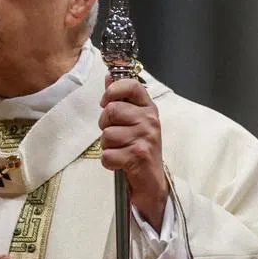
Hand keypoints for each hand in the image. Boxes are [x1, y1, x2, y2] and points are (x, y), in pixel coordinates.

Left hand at [99, 74, 168, 230]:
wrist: (152, 182)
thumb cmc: (140, 148)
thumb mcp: (134, 121)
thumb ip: (121, 99)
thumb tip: (108, 76)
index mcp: (148, 109)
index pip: (131, 85)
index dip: (113, 91)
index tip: (106, 102)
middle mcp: (149, 120)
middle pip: (111, 110)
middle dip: (105, 126)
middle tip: (116, 137)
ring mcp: (145, 137)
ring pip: (106, 135)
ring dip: (107, 147)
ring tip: (120, 151)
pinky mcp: (138, 155)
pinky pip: (107, 155)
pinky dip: (109, 162)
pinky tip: (120, 164)